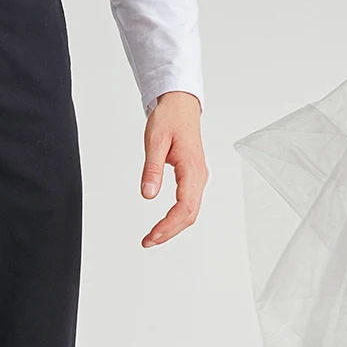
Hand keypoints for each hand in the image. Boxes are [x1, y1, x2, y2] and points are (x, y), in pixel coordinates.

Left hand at [140, 91, 207, 247]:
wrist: (180, 105)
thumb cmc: (170, 118)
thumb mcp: (154, 141)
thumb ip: (152, 169)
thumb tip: (148, 194)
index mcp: (192, 167)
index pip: (185, 206)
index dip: (169, 225)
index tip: (153, 235)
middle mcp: (199, 175)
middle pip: (190, 214)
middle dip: (170, 231)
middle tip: (148, 241)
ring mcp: (197, 177)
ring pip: (190, 211)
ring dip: (173, 227)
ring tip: (153, 237)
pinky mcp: (192, 177)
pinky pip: (188, 203)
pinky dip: (177, 218)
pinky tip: (164, 224)